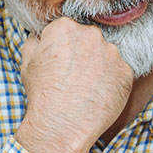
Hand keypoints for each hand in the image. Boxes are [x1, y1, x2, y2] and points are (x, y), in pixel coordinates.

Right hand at [15, 17, 133, 152]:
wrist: (63, 124)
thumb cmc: (43, 94)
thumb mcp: (27, 63)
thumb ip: (35, 41)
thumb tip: (41, 36)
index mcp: (65, 27)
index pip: (67, 29)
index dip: (62, 46)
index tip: (59, 61)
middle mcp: (92, 34)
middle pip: (89, 38)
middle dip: (83, 52)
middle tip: (73, 75)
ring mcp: (112, 52)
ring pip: (106, 54)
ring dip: (99, 65)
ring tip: (85, 87)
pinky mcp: (126, 70)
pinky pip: (119, 71)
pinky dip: (111, 80)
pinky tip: (98, 93)